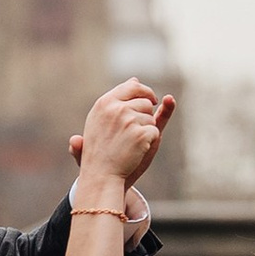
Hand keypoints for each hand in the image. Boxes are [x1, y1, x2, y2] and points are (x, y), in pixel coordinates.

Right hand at [71, 81, 172, 200]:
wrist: (100, 176)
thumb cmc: (100, 151)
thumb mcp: (104, 120)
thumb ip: (120, 100)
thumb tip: (135, 79)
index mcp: (104, 103)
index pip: (132, 86)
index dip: (144, 92)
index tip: (152, 100)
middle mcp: (116, 108)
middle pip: (145, 102)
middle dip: (145, 115)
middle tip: (132, 132)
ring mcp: (129, 120)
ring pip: (151, 118)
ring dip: (146, 130)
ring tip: (130, 144)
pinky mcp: (140, 134)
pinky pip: (155, 132)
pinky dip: (149, 142)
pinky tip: (136, 151)